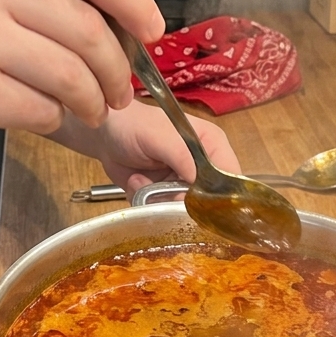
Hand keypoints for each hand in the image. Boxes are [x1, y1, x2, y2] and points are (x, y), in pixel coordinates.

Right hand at [0, 0, 164, 148]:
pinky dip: (52, 118)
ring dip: (93, 99)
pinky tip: (39, 114)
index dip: (134, 0)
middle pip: (88, 26)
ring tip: (90, 108)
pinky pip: (42, 108)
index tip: (151, 29)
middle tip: (120, 88)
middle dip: (117, 66)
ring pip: (72, 72)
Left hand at [53, 99, 240, 194]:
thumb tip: (203, 187)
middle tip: (160, 189)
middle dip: (181, 201)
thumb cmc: (135, 124)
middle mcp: (203, 168)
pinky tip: (136, 181)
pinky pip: (162, 212)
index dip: (221, 197)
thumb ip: (184, 157)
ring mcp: (183, 184)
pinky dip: (145, 201)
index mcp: (213, 146)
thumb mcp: (161, 136)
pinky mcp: (164, 196)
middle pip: (209, 202)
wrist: (104, 133)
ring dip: (158, 199)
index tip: (197, 203)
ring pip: (183, 211)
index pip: (232, 179)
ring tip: (141, 178)